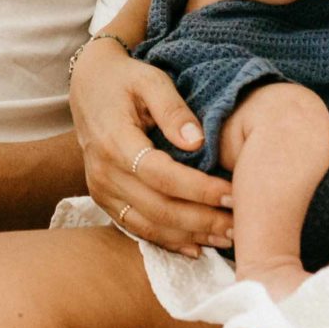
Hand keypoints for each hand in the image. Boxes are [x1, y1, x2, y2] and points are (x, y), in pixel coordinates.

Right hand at [71, 39, 230, 257]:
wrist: (88, 85)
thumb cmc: (124, 80)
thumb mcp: (150, 80)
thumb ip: (173, 109)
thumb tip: (198, 142)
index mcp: (114, 142)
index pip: (160, 175)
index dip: (198, 189)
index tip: (232, 194)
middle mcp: (103, 172)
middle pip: (157, 208)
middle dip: (202, 220)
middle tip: (240, 224)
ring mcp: (101, 190)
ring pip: (148, 225)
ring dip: (190, 236)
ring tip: (227, 238)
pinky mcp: (104, 200)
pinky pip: (136, 228)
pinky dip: (168, 242)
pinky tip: (197, 247)